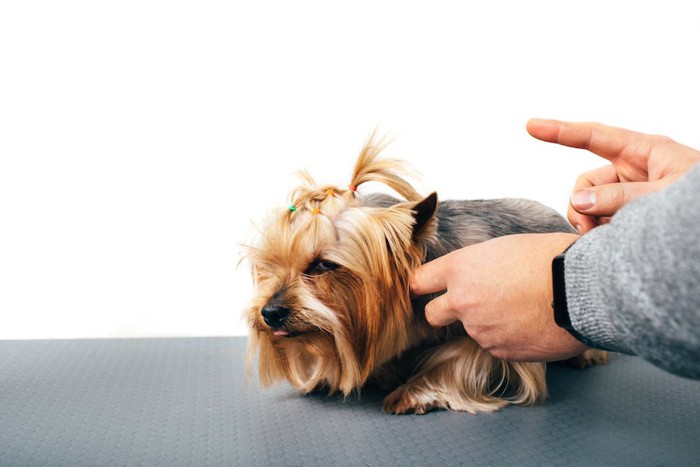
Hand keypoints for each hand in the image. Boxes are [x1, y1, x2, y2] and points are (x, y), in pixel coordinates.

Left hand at [411, 232, 586, 361]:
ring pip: (471, 329)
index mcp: (459, 269)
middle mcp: (461, 301)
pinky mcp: (500, 350)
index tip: (422, 289)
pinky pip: (495, 344)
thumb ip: (476, 266)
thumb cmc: (547, 258)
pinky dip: (507, 337)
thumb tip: (473, 277)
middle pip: (431, 315)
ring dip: (486, 323)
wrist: (579, 288)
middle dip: (441, 312)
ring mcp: (479, 330)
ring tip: (520, 307)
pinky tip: (529, 323)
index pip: (418, 282)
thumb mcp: (502, 248)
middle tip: (464, 305)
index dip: (420, 286)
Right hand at [527, 119, 699, 233]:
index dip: (560, 131)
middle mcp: (637, 171)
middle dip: (582, 206)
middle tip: (588, 233)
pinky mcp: (635, 218)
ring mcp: (635, 195)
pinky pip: (604, 223)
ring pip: (592, 207)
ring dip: (594, 226)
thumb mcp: (664, 198)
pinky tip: (616, 248)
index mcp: (647, 152)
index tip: (530, 126)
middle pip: (587, 182)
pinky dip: (604, 236)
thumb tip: (577, 201)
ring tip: (611, 244)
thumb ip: (619, 198)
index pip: (594, 136)